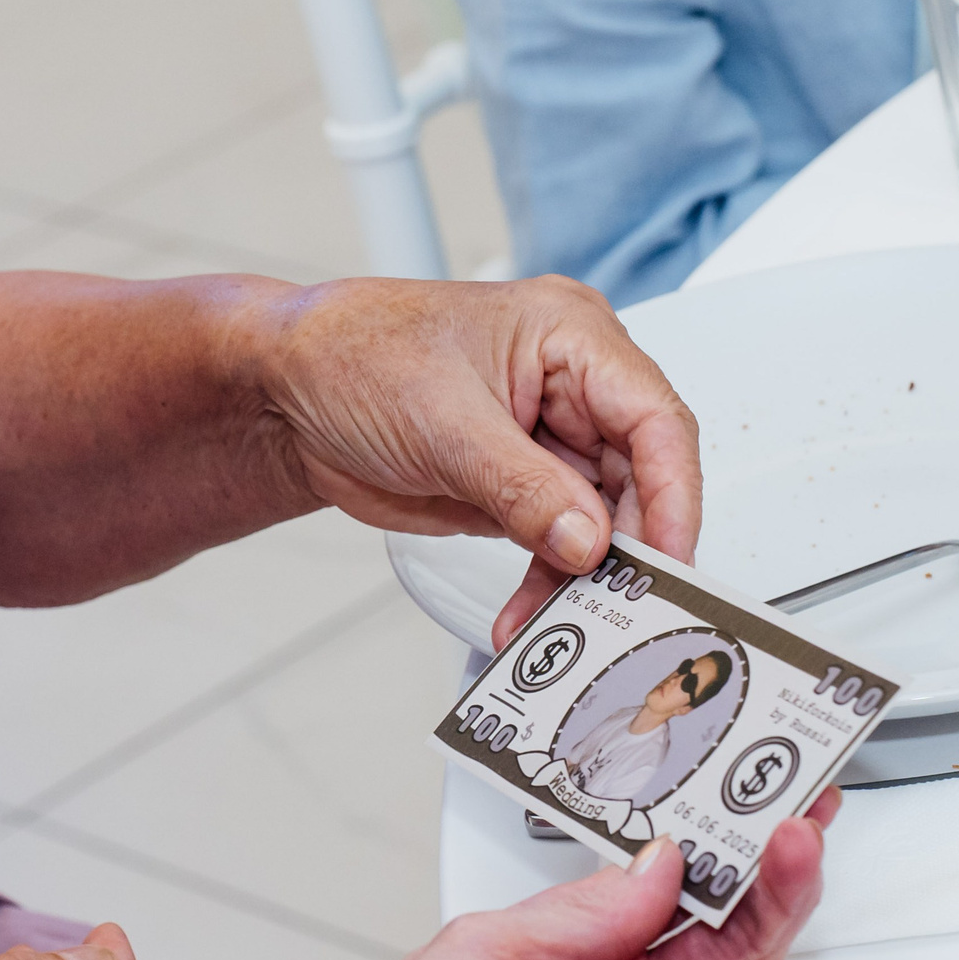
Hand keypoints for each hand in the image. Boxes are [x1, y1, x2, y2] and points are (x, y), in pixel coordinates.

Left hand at [253, 275, 699, 648]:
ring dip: (583, 579)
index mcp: (571, 336)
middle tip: (619, 607)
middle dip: (629, 549)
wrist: (285, 395)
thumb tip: (587, 541)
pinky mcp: (519, 489)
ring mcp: (548, 442)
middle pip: (640, 479)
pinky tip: (527, 616)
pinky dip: (546, 584)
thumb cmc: (351, 357)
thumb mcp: (442, 420)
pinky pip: (557, 544)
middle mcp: (573, 387)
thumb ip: (522, 487)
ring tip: (559, 623)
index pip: (655, 419)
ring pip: (602, 523)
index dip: (673, 494)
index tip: (668, 558)